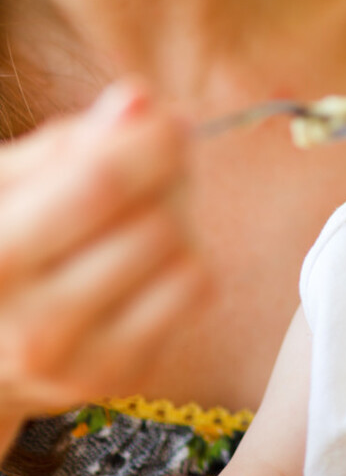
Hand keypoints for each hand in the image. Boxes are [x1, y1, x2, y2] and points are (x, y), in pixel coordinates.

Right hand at [0, 82, 209, 450]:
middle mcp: (27, 320)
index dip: (151, 141)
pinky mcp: (116, 376)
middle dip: (168, 179)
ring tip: (138, 218)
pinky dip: (185, 262)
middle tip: (155, 167)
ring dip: (177, 220)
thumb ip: (66, 143)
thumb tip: (138, 100)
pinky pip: (196, 291)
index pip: (101, 184)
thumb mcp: (5, 186)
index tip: (169, 119)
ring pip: (181, 256)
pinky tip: (147, 263)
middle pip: (154, 223)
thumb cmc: (1, 247)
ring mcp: (73, 359)